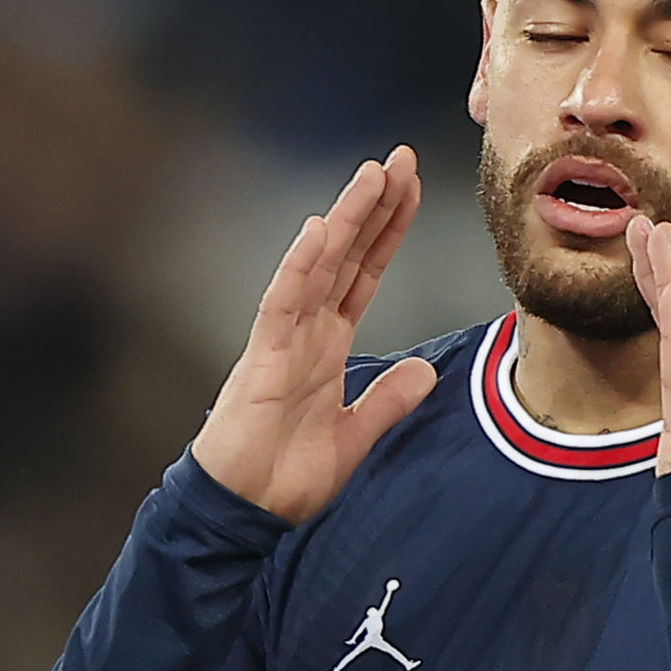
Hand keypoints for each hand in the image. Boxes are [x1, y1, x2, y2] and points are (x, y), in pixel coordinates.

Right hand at [191, 147, 435, 522]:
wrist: (244, 512)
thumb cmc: (285, 477)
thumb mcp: (355, 438)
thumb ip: (387, 402)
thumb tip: (426, 373)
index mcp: (327, 346)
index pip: (363, 275)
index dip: (387, 233)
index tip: (410, 190)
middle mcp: (305, 331)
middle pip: (345, 256)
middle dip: (373, 207)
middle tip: (399, 158)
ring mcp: (282, 339)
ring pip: (318, 265)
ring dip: (345, 219)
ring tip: (373, 174)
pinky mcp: (262, 358)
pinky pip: (282, 301)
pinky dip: (300, 265)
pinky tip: (319, 229)